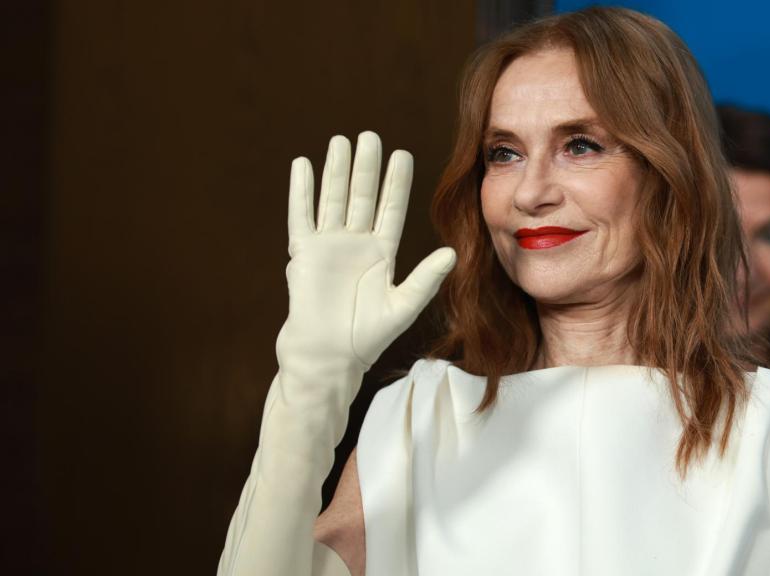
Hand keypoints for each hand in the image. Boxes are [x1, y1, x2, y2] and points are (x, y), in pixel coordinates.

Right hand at [275, 132, 455, 384]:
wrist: (329, 358)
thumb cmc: (367, 337)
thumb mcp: (403, 306)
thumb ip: (425, 279)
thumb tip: (452, 252)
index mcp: (381, 253)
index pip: (391, 209)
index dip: (396, 183)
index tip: (402, 155)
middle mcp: (355, 244)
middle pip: (362, 197)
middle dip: (367, 167)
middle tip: (371, 136)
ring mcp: (328, 246)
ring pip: (334, 199)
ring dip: (337, 171)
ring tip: (341, 141)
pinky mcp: (303, 254)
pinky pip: (302, 216)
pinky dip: (301, 191)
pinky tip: (303, 165)